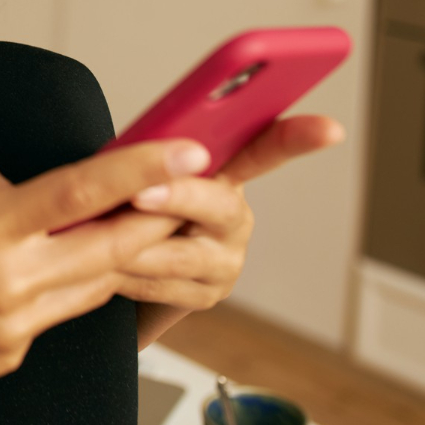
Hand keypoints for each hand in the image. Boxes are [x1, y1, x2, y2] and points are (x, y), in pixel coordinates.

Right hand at [0, 138, 212, 423]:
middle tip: (188, 192)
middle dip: (157, 217)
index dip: (140, 169)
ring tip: (123, 226)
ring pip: (95, 285)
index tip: (186, 151)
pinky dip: (61, 287)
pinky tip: (36, 272)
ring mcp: (14, 326)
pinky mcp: (10, 354)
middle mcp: (10, 282)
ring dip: (115, 254)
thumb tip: (22, 187)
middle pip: (112, 247)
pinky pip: (56, 314)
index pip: (80, 192)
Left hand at [119, 115, 345, 313]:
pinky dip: (123, 273)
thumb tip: (137, 149)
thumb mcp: (136, 173)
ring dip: (129, 243)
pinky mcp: (203, 296)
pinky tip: (102, 264)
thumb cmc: (122, 208)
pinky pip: (158, 284)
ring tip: (95, 230)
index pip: (265, 149)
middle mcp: (233, 217)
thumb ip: (149, 158)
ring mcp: (224, 261)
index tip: (328, 129)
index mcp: (225, 173)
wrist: (108, 271)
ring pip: (178, 252)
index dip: (297, 138)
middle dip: (177, 198)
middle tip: (140, 194)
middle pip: (216, 205)